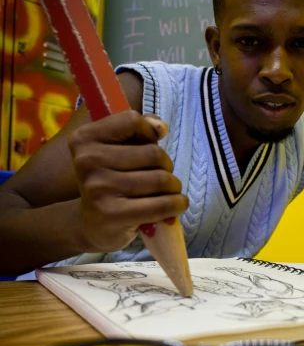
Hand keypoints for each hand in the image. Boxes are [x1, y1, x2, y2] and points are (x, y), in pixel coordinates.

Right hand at [68, 111, 187, 252]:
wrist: (93, 225)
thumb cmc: (112, 181)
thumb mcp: (117, 149)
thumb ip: (139, 129)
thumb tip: (160, 127)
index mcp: (84, 138)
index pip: (132, 120)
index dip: (148, 133)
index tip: (148, 145)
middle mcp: (87, 161)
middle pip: (153, 153)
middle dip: (166, 165)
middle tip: (160, 176)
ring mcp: (98, 188)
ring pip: (161, 179)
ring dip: (173, 186)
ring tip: (166, 192)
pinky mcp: (113, 214)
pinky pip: (162, 205)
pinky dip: (177, 204)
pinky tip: (176, 205)